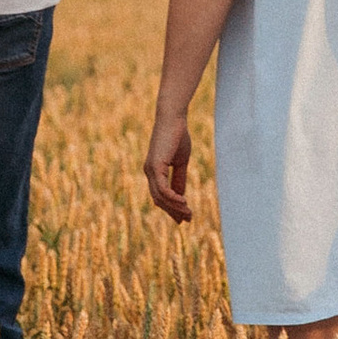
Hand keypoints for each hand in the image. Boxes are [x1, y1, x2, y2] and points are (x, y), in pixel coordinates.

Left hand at [145, 104, 192, 221]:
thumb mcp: (181, 162)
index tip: (184, 217)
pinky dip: (173, 197)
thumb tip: (181, 195)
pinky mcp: (155, 166)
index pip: (160, 196)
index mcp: (154, 171)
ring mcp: (150, 170)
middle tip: (188, 219)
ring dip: (175, 207)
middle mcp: (149, 172)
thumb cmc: (177, 136)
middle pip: (159, 200)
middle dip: (173, 211)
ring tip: (188, 212)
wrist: (173, 119)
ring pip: (160, 197)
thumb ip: (179, 179)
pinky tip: (183, 201)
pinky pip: (163, 189)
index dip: (171, 207)